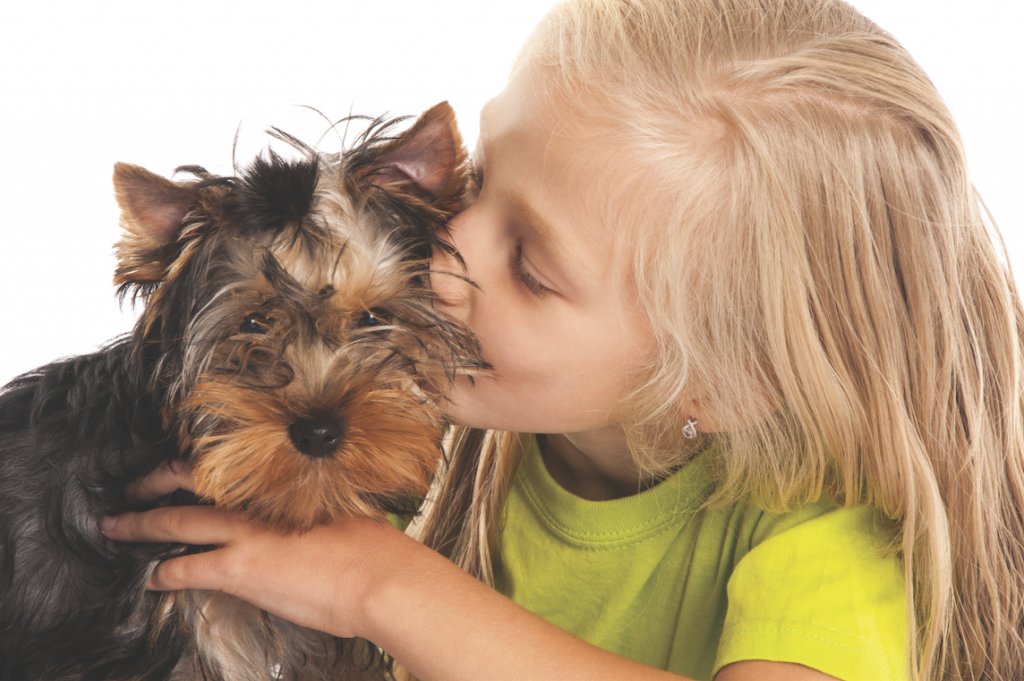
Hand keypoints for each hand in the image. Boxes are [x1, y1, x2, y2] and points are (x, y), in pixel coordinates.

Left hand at [101, 466, 408, 639]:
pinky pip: (186, 566)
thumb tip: (315, 507)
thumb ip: (320, 505)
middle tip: (131, 489)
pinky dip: (163, 571)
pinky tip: (150, 578)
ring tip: (118, 527)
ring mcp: (247, 534)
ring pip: (176, 519)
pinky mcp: (241, 568)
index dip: (198, 463)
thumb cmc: (376, 550)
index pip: (229, 463)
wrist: (382, 579)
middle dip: (152, 484)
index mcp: (284, 484)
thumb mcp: (348, 510)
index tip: (181, 466)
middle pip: (190, 480)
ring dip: (141, 524)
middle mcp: (260, 502)